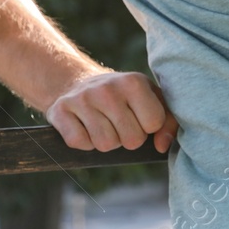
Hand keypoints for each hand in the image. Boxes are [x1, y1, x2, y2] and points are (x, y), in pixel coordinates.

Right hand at [46, 70, 177, 153]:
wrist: (77, 81)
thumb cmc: (123, 96)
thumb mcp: (150, 98)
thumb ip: (168, 121)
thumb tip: (162, 146)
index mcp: (134, 82)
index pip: (154, 124)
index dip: (148, 127)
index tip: (139, 117)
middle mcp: (107, 88)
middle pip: (131, 140)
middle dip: (128, 138)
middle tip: (119, 123)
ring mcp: (81, 99)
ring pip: (105, 144)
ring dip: (106, 141)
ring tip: (103, 123)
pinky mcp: (60, 111)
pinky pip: (80, 143)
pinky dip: (84, 142)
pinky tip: (85, 126)